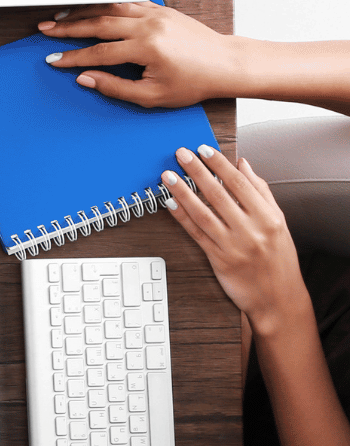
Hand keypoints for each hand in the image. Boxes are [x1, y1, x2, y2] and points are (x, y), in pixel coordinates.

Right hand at [37, 3, 242, 107]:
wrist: (225, 64)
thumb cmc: (194, 82)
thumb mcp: (151, 95)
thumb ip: (115, 87)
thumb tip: (87, 79)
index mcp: (146, 47)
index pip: (98, 52)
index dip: (73, 58)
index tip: (55, 61)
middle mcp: (150, 26)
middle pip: (99, 23)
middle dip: (69, 27)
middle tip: (47, 29)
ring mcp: (157, 14)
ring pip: (112, 8)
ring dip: (85, 11)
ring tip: (63, 15)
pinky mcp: (163, 10)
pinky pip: (129, 3)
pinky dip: (108, 5)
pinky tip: (94, 9)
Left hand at [162, 145, 312, 335]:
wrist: (278, 296)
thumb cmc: (277, 257)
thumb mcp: (277, 222)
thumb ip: (260, 192)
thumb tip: (243, 165)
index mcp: (268, 216)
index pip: (240, 183)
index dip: (219, 164)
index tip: (204, 149)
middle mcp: (252, 229)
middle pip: (219, 194)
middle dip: (197, 171)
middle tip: (181, 154)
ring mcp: (233, 245)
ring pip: (203, 212)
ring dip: (182, 191)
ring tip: (168, 175)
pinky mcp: (218, 259)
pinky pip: (196, 233)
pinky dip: (181, 216)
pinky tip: (169, 202)